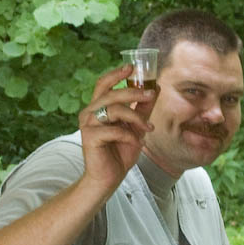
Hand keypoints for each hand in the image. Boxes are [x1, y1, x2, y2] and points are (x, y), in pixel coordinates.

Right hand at [78, 64, 156, 191]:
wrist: (108, 177)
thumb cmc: (119, 152)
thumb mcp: (136, 128)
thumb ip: (143, 109)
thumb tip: (155, 89)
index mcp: (98, 107)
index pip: (103, 84)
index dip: (116, 74)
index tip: (131, 67)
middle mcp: (89, 112)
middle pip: (110, 93)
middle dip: (133, 92)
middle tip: (151, 93)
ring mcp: (87, 124)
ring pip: (113, 109)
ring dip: (135, 117)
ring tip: (148, 128)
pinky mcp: (89, 137)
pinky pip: (113, 129)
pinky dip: (129, 135)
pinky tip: (137, 143)